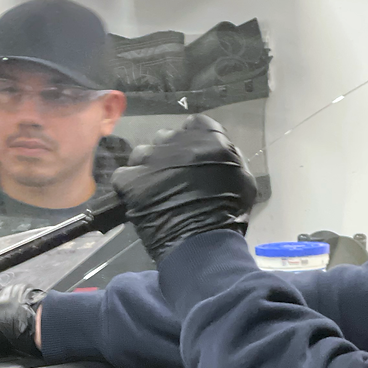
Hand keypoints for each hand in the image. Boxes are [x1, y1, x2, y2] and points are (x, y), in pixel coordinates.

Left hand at [111, 114, 256, 263]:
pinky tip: (139, 199)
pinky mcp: (130, 179)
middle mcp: (175, 140)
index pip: (195, 125)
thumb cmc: (229, 213)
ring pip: (142, 153)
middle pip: (166, 138)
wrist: (202, 242)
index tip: (193, 157)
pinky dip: (129, 186)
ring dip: (147, 168)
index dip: (193, 141)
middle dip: (169, 154)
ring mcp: (150, 158)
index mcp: (206, 136)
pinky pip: (124, 175)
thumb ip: (230, 159)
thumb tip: (218, 153)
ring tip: (154, 190)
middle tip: (174, 177)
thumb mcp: (244, 180)